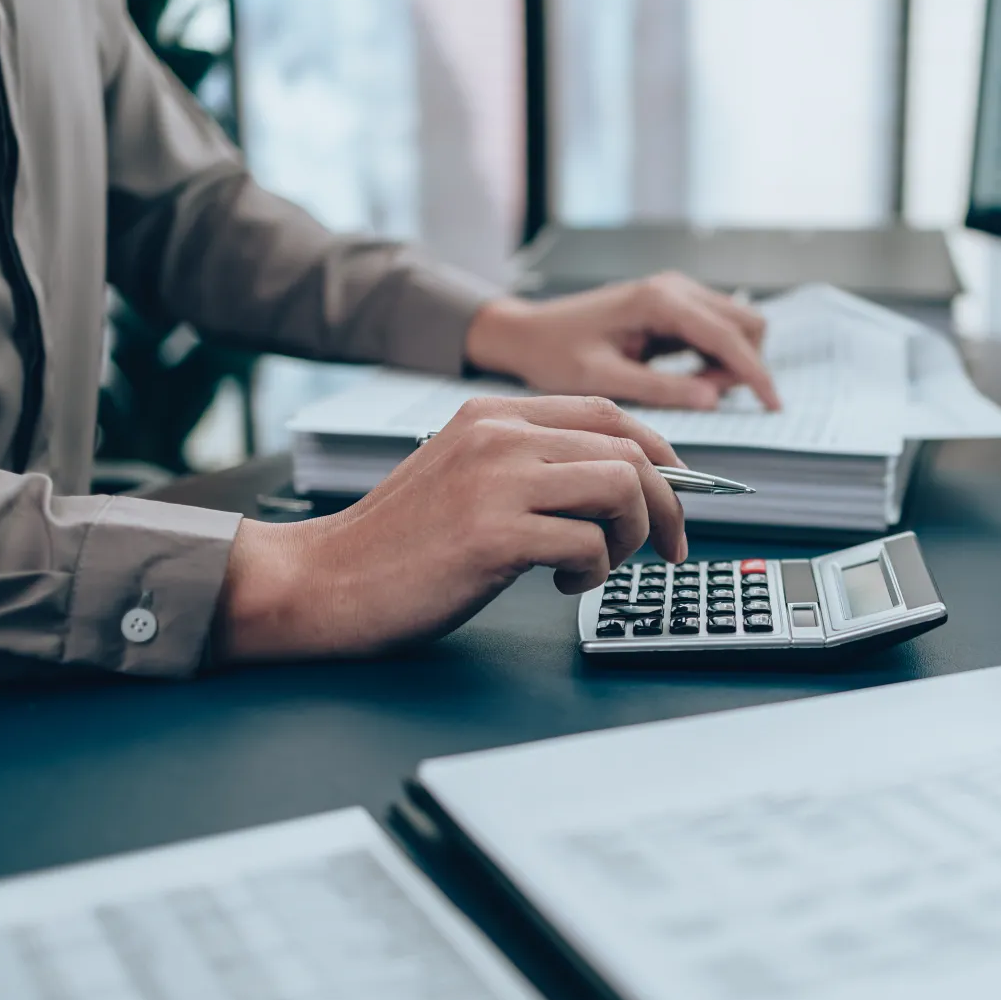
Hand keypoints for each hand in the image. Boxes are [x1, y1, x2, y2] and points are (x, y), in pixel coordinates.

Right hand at [212, 396, 686, 662]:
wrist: (322, 581)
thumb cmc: (399, 543)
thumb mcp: (467, 476)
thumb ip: (533, 466)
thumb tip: (625, 481)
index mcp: (493, 416)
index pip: (608, 414)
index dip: (661, 454)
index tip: (677, 493)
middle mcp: (499, 436)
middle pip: (629, 450)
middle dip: (667, 505)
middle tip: (666, 547)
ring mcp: (495, 481)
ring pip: (621, 487)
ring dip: (630, 537)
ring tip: (595, 566)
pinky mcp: (492, 534)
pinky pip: (587, 544)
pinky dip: (592, 572)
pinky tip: (559, 585)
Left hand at [464, 272, 781, 410]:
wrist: (526, 333)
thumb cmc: (554, 353)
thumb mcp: (604, 380)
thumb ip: (661, 388)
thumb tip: (713, 399)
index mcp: (659, 301)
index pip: (729, 336)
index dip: (756, 374)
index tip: (772, 406)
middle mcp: (674, 288)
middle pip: (746, 323)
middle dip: (742, 365)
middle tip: (708, 399)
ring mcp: (675, 294)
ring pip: (736, 327)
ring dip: (729, 363)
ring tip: (690, 392)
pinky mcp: (672, 308)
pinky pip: (714, 333)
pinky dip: (715, 359)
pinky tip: (685, 380)